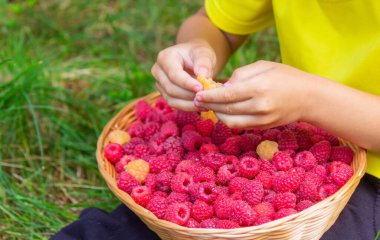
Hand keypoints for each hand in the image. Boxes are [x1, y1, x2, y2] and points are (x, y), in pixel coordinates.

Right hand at [151, 39, 215, 110]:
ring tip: (205, 104)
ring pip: (171, 99)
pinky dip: (188, 107)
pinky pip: (174, 104)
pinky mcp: (165, 94)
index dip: (186, 83)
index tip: (201, 88)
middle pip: (171, 88)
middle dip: (189, 95)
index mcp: (165, 57)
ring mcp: (160, 84)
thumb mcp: (204, 53)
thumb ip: (204, 62)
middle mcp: (158, 71)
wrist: (194, 58)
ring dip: (189, 104)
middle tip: (206, 97)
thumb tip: (203, 76)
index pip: (174, 74)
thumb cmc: (198, 54)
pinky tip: (201, 107)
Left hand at [194, 61, 315, 128]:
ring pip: (231, 122)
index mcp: (258, 87)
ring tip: (210, 106)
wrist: (308, 97)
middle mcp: (259, 106)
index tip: (197, 95)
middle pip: (226, 109)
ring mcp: (262, 119)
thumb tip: (222, 87)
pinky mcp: (263, 127)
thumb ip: (240, 75)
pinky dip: (229, 119)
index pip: (226, 95)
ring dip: (217, 114)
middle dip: (209, 105)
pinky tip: (224, 112)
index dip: (209, 96)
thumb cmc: (285, 76)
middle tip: (198, 101)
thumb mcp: (263, 66)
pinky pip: (240, 126)